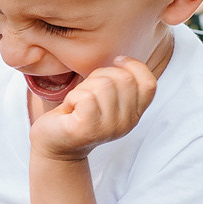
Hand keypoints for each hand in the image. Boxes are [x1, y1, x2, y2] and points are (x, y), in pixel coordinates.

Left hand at [31, 58, 158, 160]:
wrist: (54, 143)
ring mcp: (108, 128)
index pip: (149, 84)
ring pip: (104, 85)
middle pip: (124, 79)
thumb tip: (121, 60)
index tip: (117, 61)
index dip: (135, 66)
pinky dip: (73, 96)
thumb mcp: (105, 97)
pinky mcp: (88, 129)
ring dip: (84, 87)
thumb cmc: (78, 113)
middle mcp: (126, 123)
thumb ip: (118, 83)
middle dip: (101, 75)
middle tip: (86, 90)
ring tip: (77, 102)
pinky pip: (86, 96)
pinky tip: (70, 108)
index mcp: (134, 114)